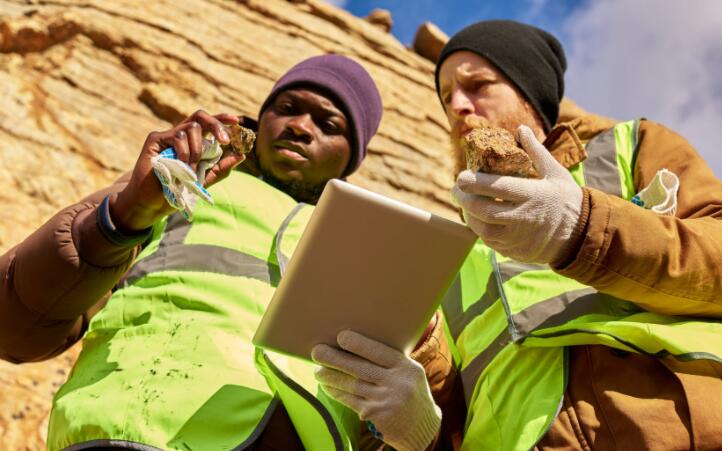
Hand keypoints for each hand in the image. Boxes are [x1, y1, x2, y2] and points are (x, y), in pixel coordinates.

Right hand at [111, 110, 243, 231]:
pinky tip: (181, 165)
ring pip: (191, 128)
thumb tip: (241, 155)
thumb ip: (221, 168)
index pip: (207, 124)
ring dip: (197, 150)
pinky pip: (177, 136)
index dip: (221, 118)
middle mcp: (180, 135)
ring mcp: (167, 136)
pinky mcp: (155, 139)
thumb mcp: (204, 180)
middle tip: (225, 140)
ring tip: (191, 169)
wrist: (152, 203)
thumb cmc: (176, 191)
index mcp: (192, 142)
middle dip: (216, 124)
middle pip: (200, 117)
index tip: (236, 121)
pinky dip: (184, 152)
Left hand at [312, 330, 440, 450]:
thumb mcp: (409, 373)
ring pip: (352, 385)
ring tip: (318, 371)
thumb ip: (390, 361)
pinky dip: (337, 393)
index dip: (359, 344)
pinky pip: (351, 401)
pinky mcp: (375, 415)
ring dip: (331, 377)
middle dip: (335, 359)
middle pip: (361, 368)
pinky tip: (328, 387)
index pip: (380, 352)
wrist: (423, 427)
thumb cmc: (410, 392)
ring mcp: (386, 401)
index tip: (340, 336)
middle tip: (317, 351)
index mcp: (406, 368)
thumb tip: (356, 343)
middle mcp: (397, 383)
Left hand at [452, 125, 583, 263]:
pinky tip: (476, 217)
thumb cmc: (566, 199)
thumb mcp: (556, 173)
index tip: (461, 176)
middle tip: (456, 189)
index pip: (499, 188)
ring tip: (464, 202)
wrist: (580, 236)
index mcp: (534, 195)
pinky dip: (479, 229)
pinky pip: (490, 241)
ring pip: (483, 229)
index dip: (476, 183)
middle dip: (464, 199)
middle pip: (485, 210)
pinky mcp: (514, 251)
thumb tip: (521, 129)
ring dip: (469, 215)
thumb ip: (536, 151)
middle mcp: (524, 218)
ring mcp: (518, 238)